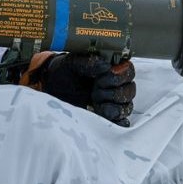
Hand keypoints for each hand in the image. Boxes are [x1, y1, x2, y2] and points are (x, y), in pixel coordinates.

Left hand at [21, 52, 135, 126]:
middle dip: (113, 92)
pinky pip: (121, 122)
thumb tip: (105, 66)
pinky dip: (117, 121)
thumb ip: (88, 61)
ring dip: (112, 106)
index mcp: (111, 68)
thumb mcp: (72, 63)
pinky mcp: (107, 116)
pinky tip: (103, 115)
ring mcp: (113, 102)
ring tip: (94, 101)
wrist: (51, 87)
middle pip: (130, 91)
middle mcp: (116, 85)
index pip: (129, 71)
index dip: (119, 76)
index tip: (102, 78)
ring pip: (127, 107)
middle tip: (95, 89)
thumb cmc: (63, 72)